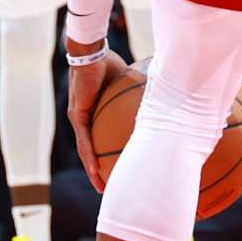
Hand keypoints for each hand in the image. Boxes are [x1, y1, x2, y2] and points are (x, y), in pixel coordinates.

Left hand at [66, 44, 130, 192]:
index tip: (118, 167)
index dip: (108, 154)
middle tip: (108, 187)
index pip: (101, 139)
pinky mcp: (77, 115)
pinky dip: (89, 156)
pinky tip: (94, 170)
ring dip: (93, 170)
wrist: (91, 53)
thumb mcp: (128, 83)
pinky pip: (83, 141)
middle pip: (91, 151)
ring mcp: (79, 118)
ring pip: (86, 151)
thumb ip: (139, 92)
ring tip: (101, 187)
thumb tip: (164, 94)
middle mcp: (84, 119)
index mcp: (95, 113)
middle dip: (99, 172)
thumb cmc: (108, 63)